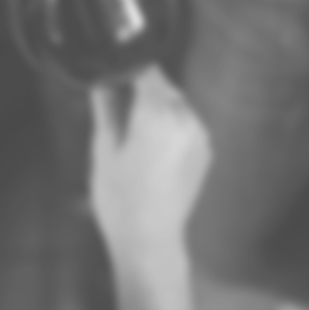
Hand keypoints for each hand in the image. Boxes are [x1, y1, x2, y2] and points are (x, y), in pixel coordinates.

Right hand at [89, 68, 211, 252]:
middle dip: (141, 90)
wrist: (150, 241)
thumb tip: (103, 80)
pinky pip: (186, 124)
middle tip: (116, 108)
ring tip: (133, 136)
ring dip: (157, 108)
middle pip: (163, 86)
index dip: (127, 68)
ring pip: (176, 105)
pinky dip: (171, 126)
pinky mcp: (206, 150)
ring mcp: (199, 135)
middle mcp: (185, 119)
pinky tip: (151, 150)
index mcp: (157, 114)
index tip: (112, 75)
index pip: (146, 70)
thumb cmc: (120, 199)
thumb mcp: (104, 148)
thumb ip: (106, 107)